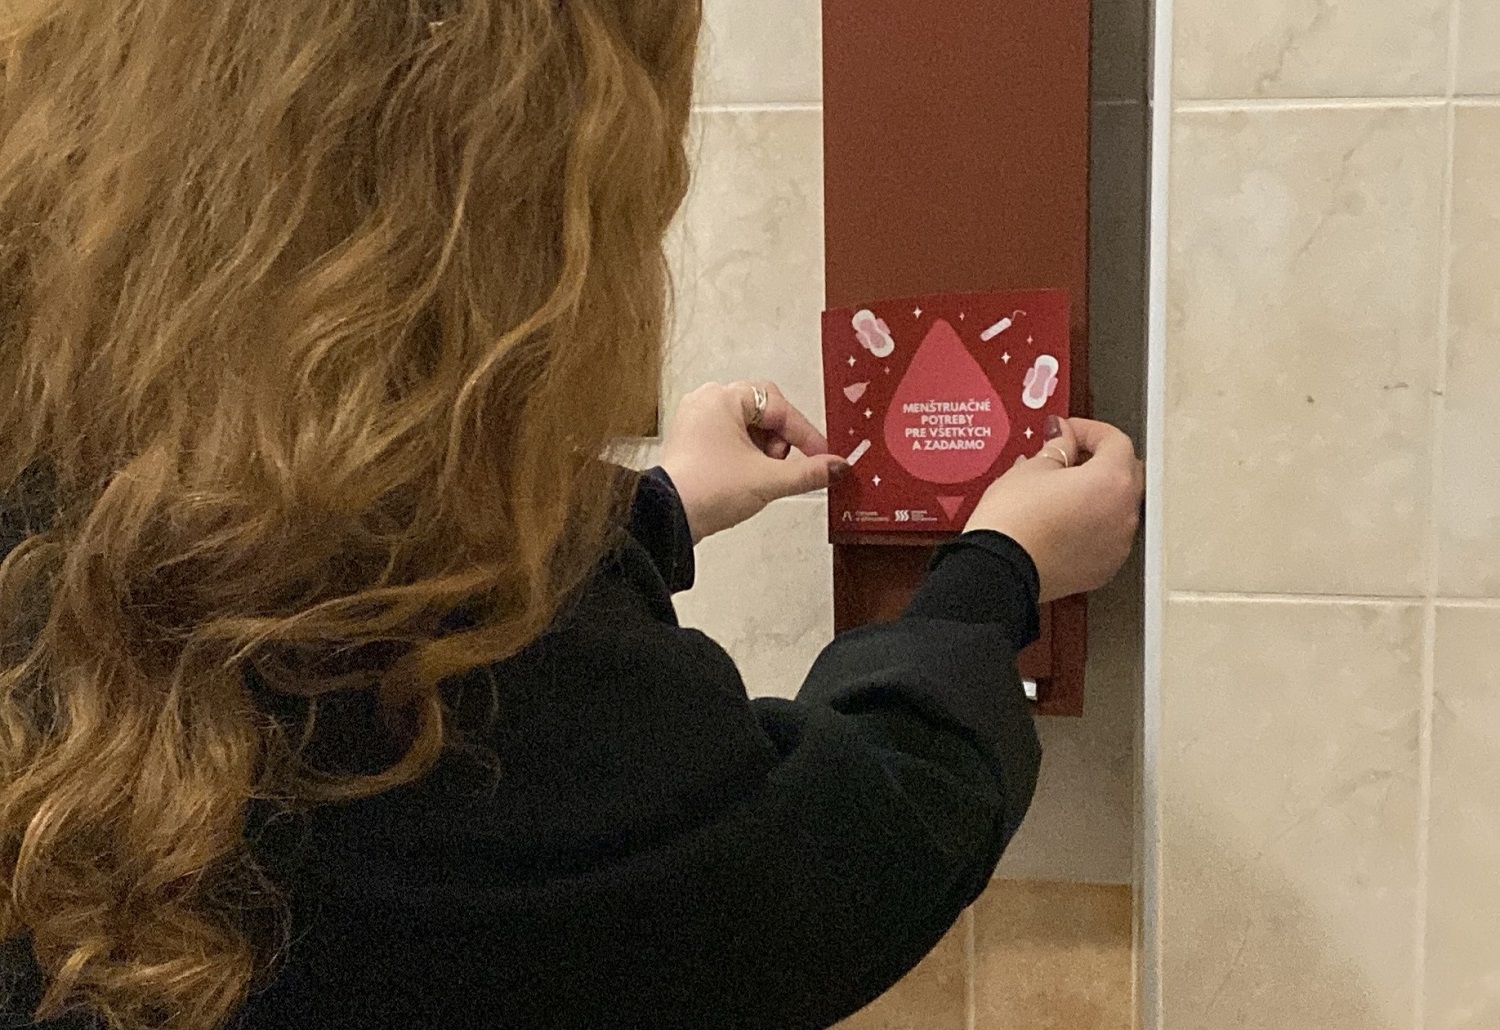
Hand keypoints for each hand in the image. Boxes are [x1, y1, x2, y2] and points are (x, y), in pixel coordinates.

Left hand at [659, 381, 847, 542]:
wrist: (669, 517)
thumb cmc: (706, 490)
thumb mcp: (768, 480)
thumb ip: (809, 472)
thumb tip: (837, 468)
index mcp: (722, 398)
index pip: (779, 407)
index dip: (805, 434)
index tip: (821, 456)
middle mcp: (706, 403)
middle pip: (763, 412)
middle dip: (781, 439)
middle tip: (784, 464)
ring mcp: (696, 423)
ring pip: (747, 427)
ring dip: (764, 449)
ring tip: (763, 475)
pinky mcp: (692, 444)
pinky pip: (730, 441)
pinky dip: (746, 456)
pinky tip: (748, 478)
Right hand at [965, 417, 1143, 602]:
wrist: (999, 569)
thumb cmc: (1012, 522)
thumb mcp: (1031, 469)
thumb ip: (1058, 447)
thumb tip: (1064, 438)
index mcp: (1112, 481)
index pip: (1115, 441)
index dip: (1089, 430)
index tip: (1066, 431)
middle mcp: (1124, 514)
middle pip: (1126, 473)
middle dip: (1101, 460)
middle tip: (1067, 456)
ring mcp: (1117, 545)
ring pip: (1118, 507)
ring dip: (1098, 494)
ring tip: (1061, 491)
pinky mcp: (1103, 568)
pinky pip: (1107, 537)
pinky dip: (1092, 525)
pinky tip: (1063, 521)